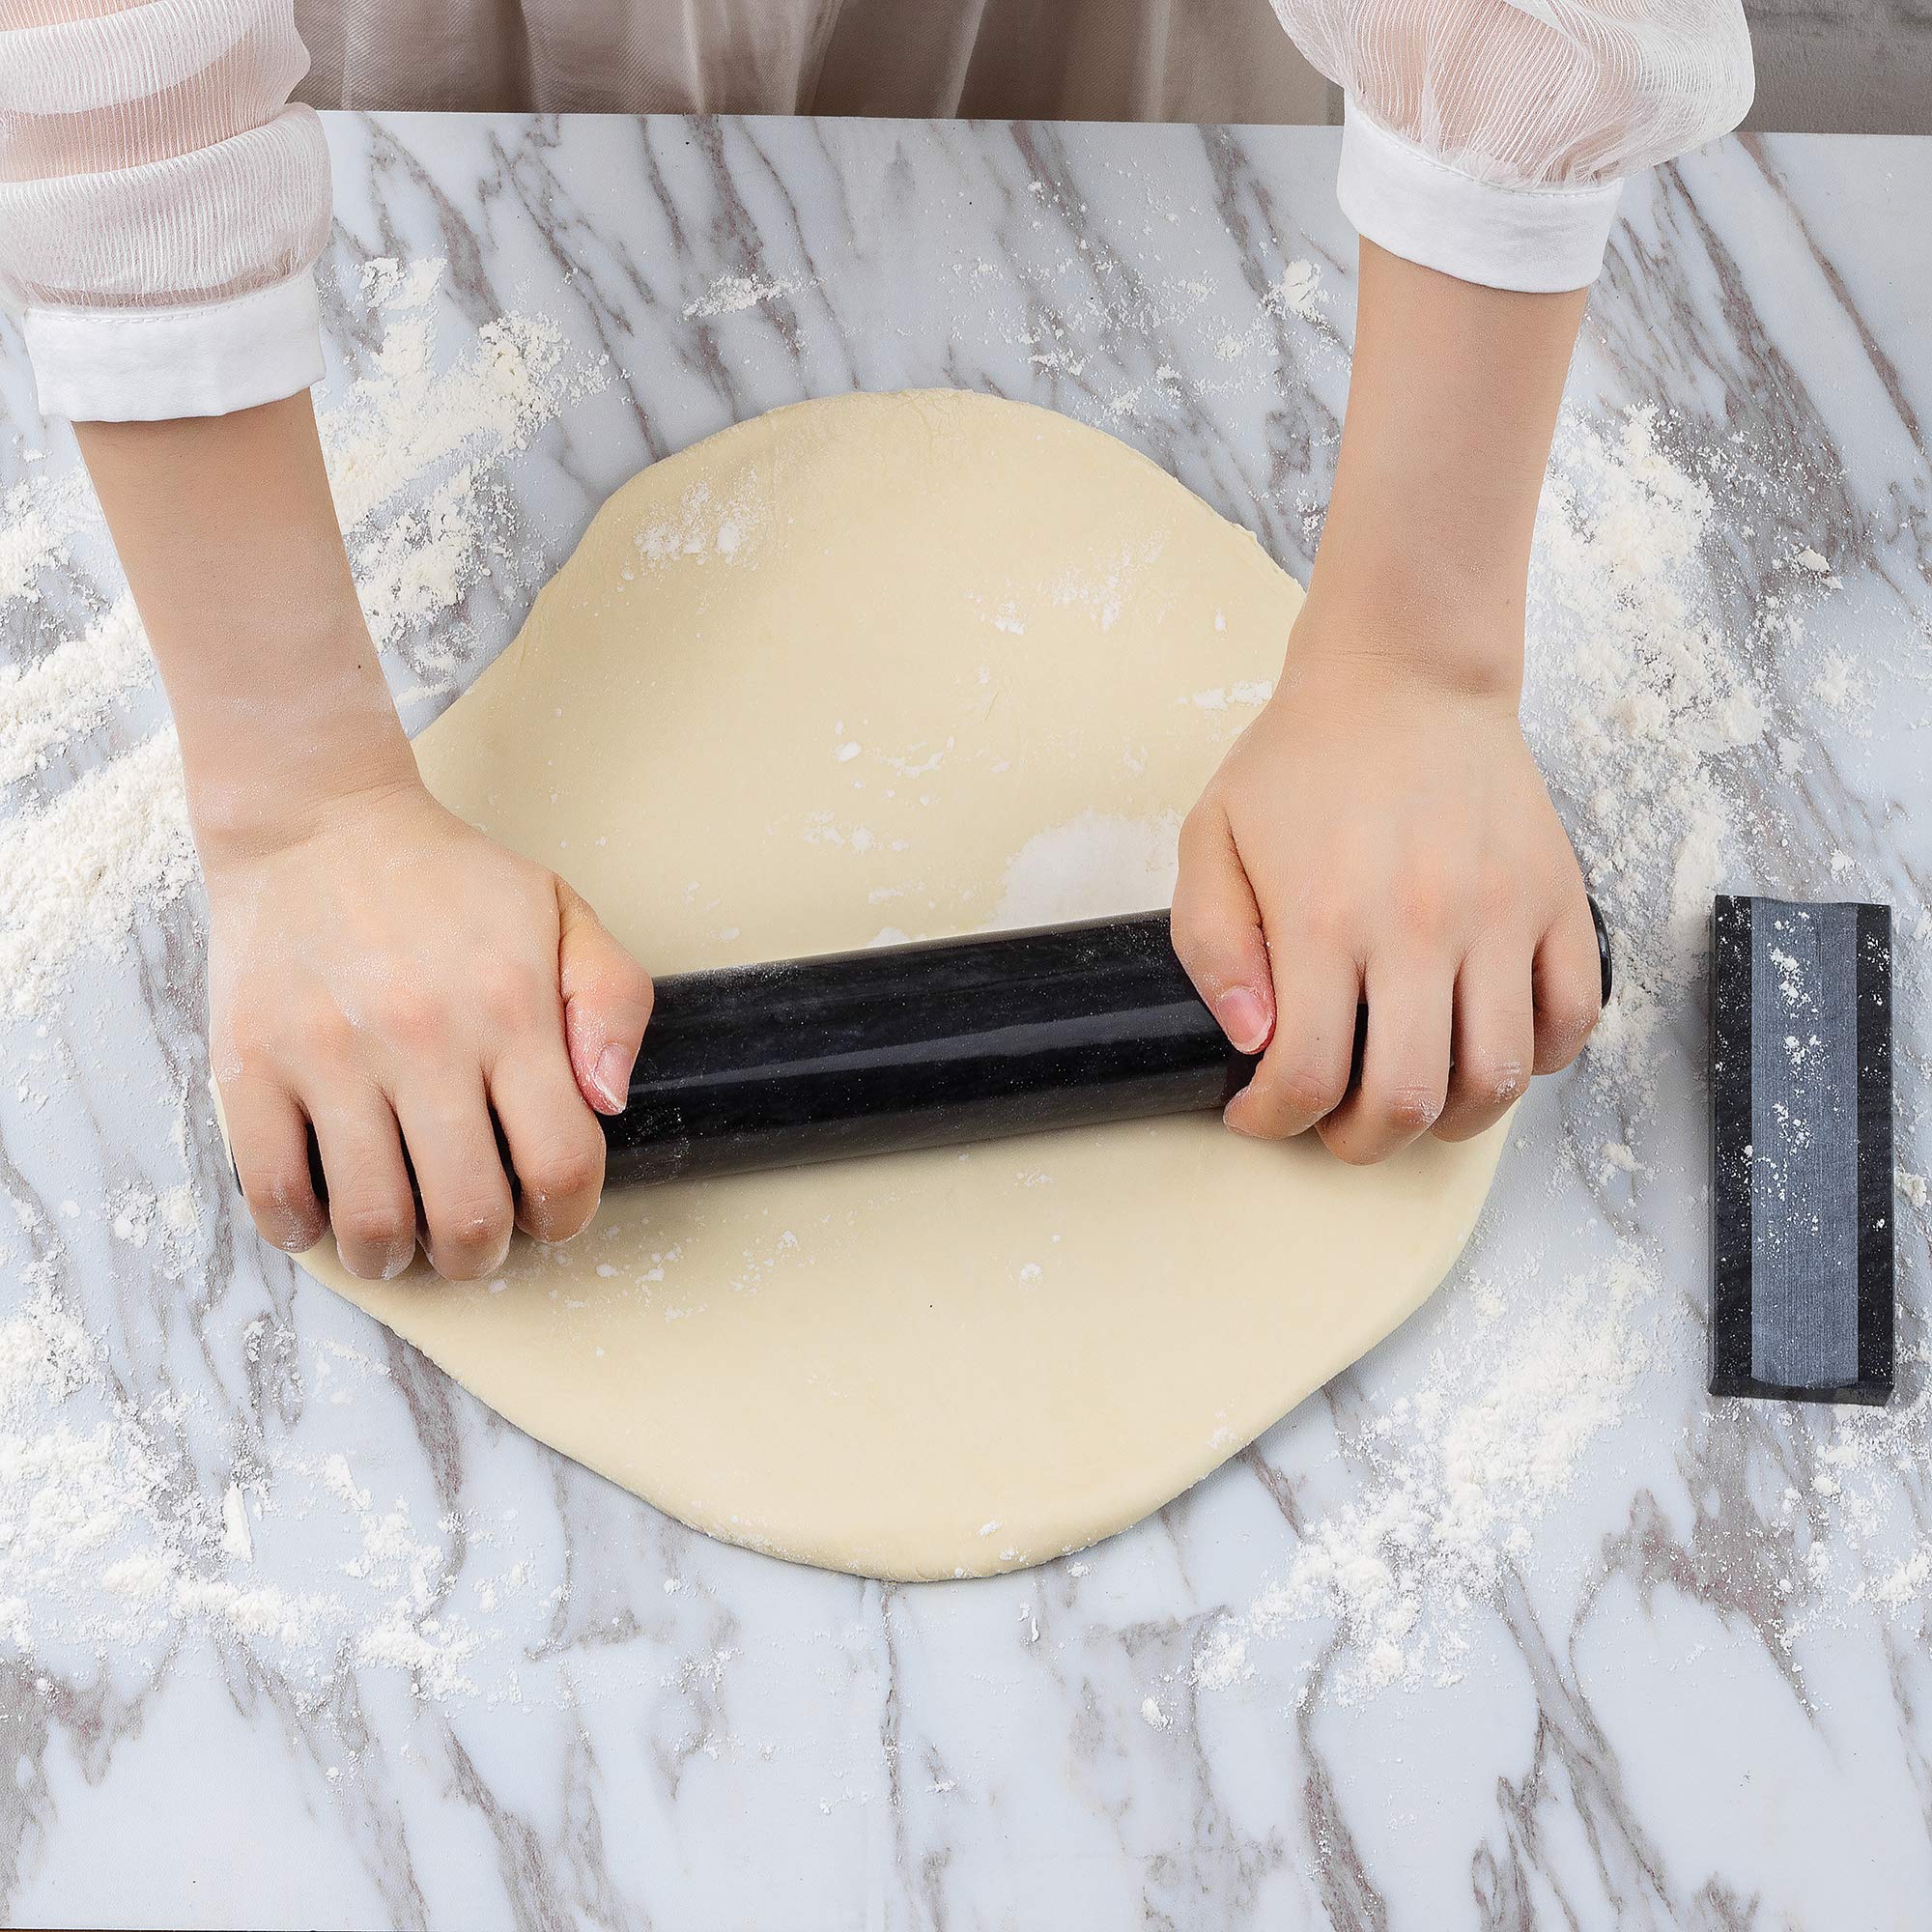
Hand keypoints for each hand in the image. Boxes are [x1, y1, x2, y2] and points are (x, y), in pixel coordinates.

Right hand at [209, 778, 652, 1279]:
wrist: (317, 821)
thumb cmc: (450, 880)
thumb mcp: (563, 913)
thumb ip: (614, 1003)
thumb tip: (608, 1102)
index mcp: (511, 1010)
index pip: (561, 1164)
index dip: (565, 1214)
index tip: (549, 1211)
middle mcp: (424, 1038)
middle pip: (467, 1216)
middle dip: (479, 1254)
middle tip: (472, 1239)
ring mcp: (331, 1055)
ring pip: (371, 1221)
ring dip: (394, 1258)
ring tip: (401, 1240)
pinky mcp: (251, 1063)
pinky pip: (275, 1190)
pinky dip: (303, 1229)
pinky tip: (326, 1213)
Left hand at [1172, 607, 1601, 1162]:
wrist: (1405, 675)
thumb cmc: (1302, 760)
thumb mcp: (1211, 838)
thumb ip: (1212, 945)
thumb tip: (1252, 1039)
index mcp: (1325, 918)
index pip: (1309, 1075)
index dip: (1276, 1120)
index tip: (1259, 1112)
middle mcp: (1419, 926)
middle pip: (1409, 1099)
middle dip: (1361, 1142)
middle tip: (1336, 1127)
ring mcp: (1500, 916)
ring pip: (1499, 1077)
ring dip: (1449, 1119)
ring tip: (1410, 1099)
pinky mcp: (1558, 900)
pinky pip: (1572, 1018)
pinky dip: (1535, 1060)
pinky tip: (1485, 1048)